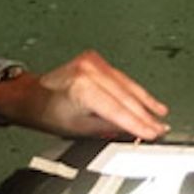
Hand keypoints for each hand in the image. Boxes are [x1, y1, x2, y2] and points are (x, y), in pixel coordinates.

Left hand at [0, 49, 169, 138]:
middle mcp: (88, 71)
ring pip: (127, 85)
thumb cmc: (47, 112)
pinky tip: (147, 100)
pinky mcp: (96, 60)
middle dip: (145, 114)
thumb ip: (109, 128)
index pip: (118, 110)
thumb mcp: (78, 129)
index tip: (153, 133)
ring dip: (145, 102)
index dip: (138, 123)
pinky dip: (134, 90)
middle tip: (160, 127)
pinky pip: (121, 78)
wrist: (32, 96)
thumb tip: (133, 132)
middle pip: (125, 97)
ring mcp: (92, 62)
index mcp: (82, 88)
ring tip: (160, 115)